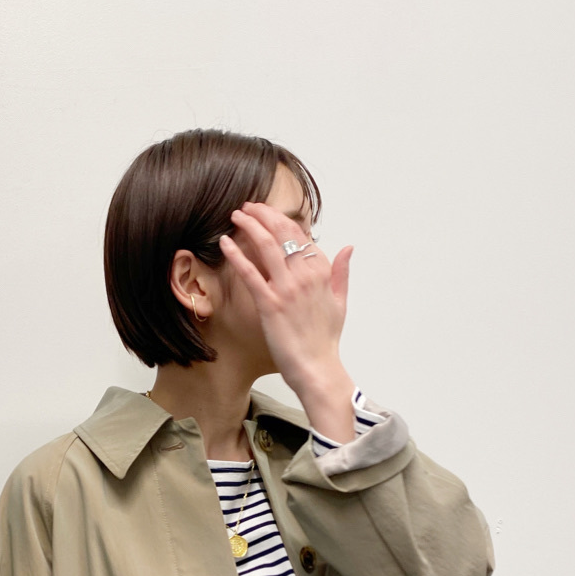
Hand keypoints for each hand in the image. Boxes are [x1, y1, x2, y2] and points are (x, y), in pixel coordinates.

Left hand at [219, 200, 354, 396]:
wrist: (317, 369)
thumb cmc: (325, 340)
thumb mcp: (340, 302)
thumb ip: (342, 272)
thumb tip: (349, 248)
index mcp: (323, 273)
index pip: (302, 236)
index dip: (284, 220)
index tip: (269, 212)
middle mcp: (306, 276)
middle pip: (283, 234)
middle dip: (264, 214)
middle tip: (249, 206)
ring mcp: (288, 289)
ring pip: (266, 246)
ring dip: (250, 225)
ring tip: (237, 215)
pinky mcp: (270, 304)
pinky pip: (250, 273)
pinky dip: (236, 255)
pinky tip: (225, 242)